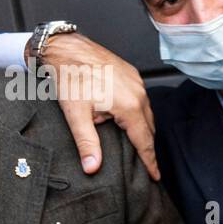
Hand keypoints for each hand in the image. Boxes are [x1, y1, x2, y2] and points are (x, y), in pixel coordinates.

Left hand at [35, 33, 158, 179]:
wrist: (66, 47)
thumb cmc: (70, 77)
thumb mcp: (76, 114)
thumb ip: (87, 143)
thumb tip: (92, 167)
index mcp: (129, 105)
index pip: (145, 141)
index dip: (150, 161)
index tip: (156, 176)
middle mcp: (138, 92)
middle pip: (148, 127)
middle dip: (147, 146)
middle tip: (146, 163)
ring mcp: (136, 81)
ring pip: (145, 112)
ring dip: (142, 128)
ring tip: (137, 143)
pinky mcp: (130, 73)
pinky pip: (140, 98)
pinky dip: (137, 111)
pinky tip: (127, 117)